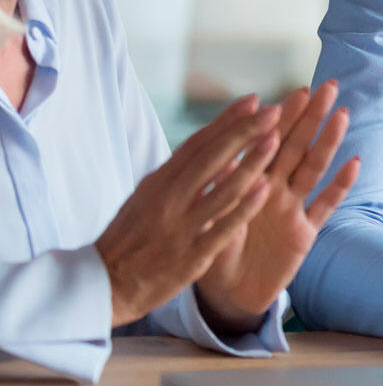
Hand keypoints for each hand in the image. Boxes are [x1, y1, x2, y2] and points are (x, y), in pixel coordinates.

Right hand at [95, 96, 280, 326]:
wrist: (104, 285)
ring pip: (223, 190)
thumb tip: (215, 149)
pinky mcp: (191, 256)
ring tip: (275, 141)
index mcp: (160, 182)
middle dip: (245, 131)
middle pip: (212, 157)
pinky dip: (244, 207)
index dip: (227, 120)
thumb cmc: (131, 236)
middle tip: (275, 110)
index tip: (254, 100)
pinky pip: (222, 228)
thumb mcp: (147, 197)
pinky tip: (265, 190)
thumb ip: (180, 174)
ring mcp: (181, 227)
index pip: (199, 143)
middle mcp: (170, 199)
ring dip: (251, 163)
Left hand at [194, 80, 359, 334]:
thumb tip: (218, 158)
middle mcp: (276, 189)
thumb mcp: (209, 218)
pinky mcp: (305, 233)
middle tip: (327, 86)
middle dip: (311, 116)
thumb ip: (218, 190)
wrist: (226, 293)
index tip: (297, 91)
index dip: (283, 116)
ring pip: (313, 168)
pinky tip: (354, 163)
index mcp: (251, 181)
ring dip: (328, 141)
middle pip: (296, 145)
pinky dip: (340, 185)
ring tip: (341, 114)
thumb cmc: (214, 250)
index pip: (268, 141)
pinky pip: (325, 206)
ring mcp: (293, 209)